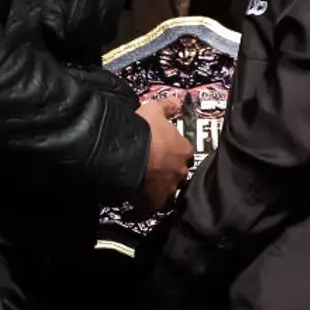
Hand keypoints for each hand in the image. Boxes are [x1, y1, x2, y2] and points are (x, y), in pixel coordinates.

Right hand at [138, 94, 194, 212]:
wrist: (124, 152)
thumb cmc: (142, 130)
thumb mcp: (154, 111)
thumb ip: (167, 106)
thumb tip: (177, 101)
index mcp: (184, 150)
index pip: (185, 153)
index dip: (174, 151)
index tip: (164, 150)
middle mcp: (180, 171)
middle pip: (178, 174)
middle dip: (168, 172)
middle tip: (154, 168)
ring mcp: (168, 189)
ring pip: (167, 192)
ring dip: (159, 190)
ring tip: (146, 186)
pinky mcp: (153, 204)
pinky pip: (151, 208)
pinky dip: (145, 206)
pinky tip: (136, 204)